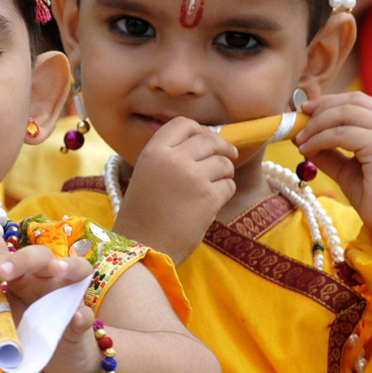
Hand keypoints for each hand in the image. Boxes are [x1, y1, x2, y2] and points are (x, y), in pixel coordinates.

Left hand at [0, 245, 97, 372]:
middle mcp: (48, 279)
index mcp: (23, 278)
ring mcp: (71, 297)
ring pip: (75, 269)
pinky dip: (83, 315)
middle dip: (19, 260)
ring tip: (56, 270)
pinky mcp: (86, 321)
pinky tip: (77, 317)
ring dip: (67, 266)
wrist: (61, 359)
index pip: (7, 259)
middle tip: (1, 271)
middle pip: (38, 255)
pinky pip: (87, 313)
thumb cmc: (29, 335)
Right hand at [114, 118, 236, 262]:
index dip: (199, 130)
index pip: (183, 124)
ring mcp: (192, 177)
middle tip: (229, 156)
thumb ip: (170, 157)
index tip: (206, 140)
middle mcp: (172, 159)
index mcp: (153, 152)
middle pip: (209, 140)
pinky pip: (229, 185)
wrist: (142, 248)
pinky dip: (225, 192)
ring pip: (224, 162)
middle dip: (223, 147)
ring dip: (224, 173)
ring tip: (213, 186)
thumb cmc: (144, 215)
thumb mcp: (147, 175)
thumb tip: (207, 141)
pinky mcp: (208, 197)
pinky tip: (211, 203)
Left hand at [295, 92, 371, 252]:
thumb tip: (300, 137)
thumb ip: (328, 151)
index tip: (305, 110)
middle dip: (320, 109)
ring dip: (316, 125)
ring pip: (344, 114)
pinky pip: (341, 134)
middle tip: (298, 124)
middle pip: (351, 102)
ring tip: (300, 140)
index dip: (328, 101)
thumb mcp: (346, 168)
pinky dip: (319, 139)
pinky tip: (307, 150)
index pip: (357, 100)